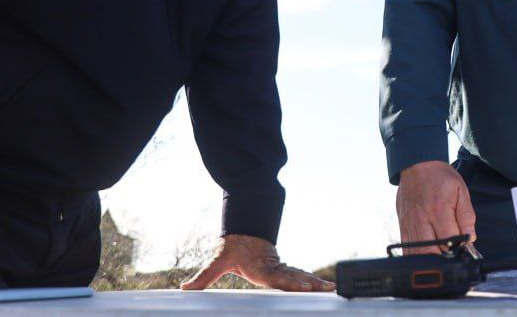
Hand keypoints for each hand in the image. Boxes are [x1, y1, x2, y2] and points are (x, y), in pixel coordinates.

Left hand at [180, 234, 332, 291]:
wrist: (245, 227)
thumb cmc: (233, 245)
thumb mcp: (219, 259)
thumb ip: (204, 276)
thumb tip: (185, 288)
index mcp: (260, 267)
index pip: (276, 277)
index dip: (290, 283)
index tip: (304, 287)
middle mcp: (273, 266)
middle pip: (295, 276)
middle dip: (312, 284)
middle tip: (327, 289)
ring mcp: (280, 266)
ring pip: (300, 274)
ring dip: (315, 282)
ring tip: (331, 288)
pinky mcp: (282, 266)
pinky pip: (299, 273)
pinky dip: (311, 279)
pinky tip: (321, 286)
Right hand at [396, 161, 475, 252]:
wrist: (417, 164)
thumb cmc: (440, 177)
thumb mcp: (461, 191)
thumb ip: (467, 216)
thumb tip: (471, 238)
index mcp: (439, 209)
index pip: (450, 241)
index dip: (459, 249)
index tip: (464, 250)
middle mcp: (421, 218)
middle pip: (431, 252)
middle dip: (443, 260)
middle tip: (453, 258)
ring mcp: (409, 223)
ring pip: (417, 254)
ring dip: (429, 261)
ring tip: (441, 258)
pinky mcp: (402, 225)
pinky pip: (407, 248)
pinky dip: (416, 256)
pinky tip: (426, 256)